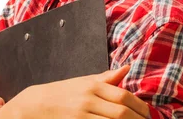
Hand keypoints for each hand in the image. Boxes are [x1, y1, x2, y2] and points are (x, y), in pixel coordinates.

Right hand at [0, 65, 149, 118]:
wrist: (34, 105)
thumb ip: (106, 78)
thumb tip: (126, 68)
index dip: (140, 107)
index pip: (124, 96)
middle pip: (122, 112)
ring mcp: (81, 115)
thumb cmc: (62, 93)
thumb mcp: (83, 82)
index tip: (147, 114)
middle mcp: (88, 100)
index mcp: (92, 86)